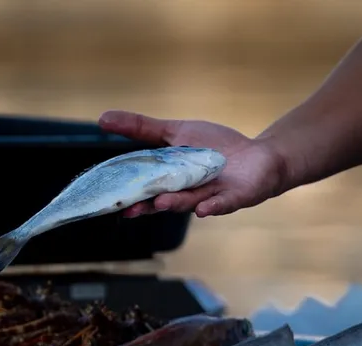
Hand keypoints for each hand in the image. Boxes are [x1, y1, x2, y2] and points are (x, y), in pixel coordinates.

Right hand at [98, 110, 288, 216]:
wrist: (259, 158)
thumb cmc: (216, 147)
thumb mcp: (176, 132)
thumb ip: (142, 128)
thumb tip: (102, 119)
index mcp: (169, 179)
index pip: (144, 186)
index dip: (128, 193)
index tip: (108, 198)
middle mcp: (187, 193)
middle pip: (163, 200)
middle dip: (147, 205)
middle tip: (129, 209)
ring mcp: (210, 196)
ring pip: (189, 202)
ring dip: (175, 203)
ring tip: (160, 203)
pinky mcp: (233, 198)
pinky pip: (221, 205)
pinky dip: (212, 207)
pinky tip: (203, 209)